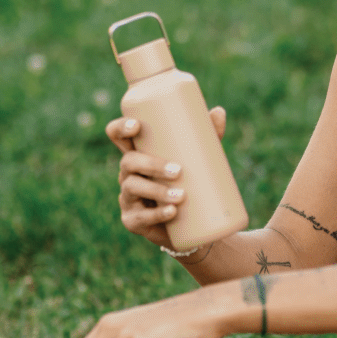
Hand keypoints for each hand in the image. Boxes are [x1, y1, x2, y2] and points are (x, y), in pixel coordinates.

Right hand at [108, 106, 226, 246]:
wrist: (189, 226)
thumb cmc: (189, 183)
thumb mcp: (198, 159)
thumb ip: (207, 136)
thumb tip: (218, 112)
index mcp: (138, 153)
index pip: (118, 135)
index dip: (121, 128)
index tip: (137, 126)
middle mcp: (128, 173)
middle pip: (128, 162)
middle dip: (151, 164)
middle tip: (178, 170)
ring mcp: (127, 197)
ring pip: (134, 188)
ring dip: (157, 191)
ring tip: (181, 196)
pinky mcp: (132, 220)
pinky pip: (140, 217)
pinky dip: (157, 215)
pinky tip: (171, 212)